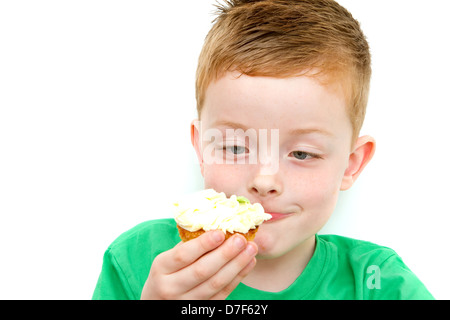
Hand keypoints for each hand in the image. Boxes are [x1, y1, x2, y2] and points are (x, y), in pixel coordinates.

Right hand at [140, 230, 257, 299]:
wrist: (158, 302)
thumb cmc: (166, 274)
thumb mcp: (168, 259)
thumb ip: (188, 245)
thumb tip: (217, 226)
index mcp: (161, 268)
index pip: (183, 256)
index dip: (203, 244)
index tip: (221, 232)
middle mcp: (171, 287)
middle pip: (202, 271)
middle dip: (225, 254)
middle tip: (241, 239)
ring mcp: (186, 301)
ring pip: (215, 284)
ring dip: (237, 265)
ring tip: (250, 249)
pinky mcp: (201, 309)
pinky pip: (223, 293)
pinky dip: (238, 277)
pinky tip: (248, 263)